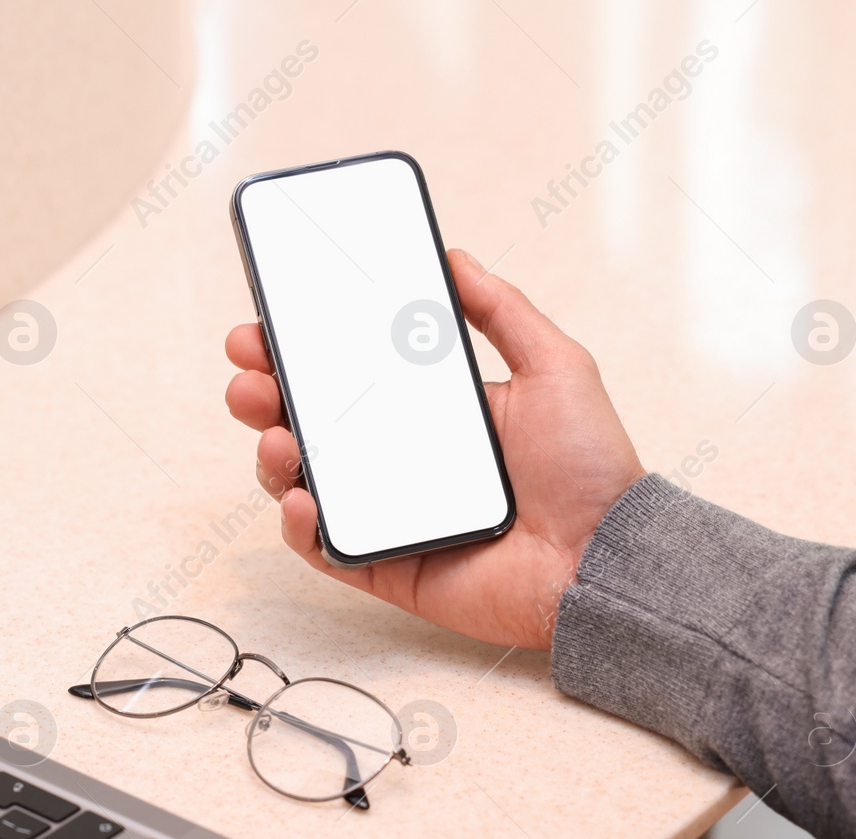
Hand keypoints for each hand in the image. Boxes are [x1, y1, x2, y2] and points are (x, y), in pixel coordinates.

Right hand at [224, 249, 643, 649]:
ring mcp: (388, 512)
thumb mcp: (553, 365)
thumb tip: (456, 257)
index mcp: (430, 409)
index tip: (267, 323)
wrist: (606, 557)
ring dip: (271, 453)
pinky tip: (303, 497)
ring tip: (275, 432)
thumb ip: (502, 310)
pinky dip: (299, 525)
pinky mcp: (385, 564)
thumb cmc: (589, 468)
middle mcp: (399, 457)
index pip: (348, 371)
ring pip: (303, 480)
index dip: (300, 349)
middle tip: (250, 374)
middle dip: (264, 393)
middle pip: (309, 421)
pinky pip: (324, 547)